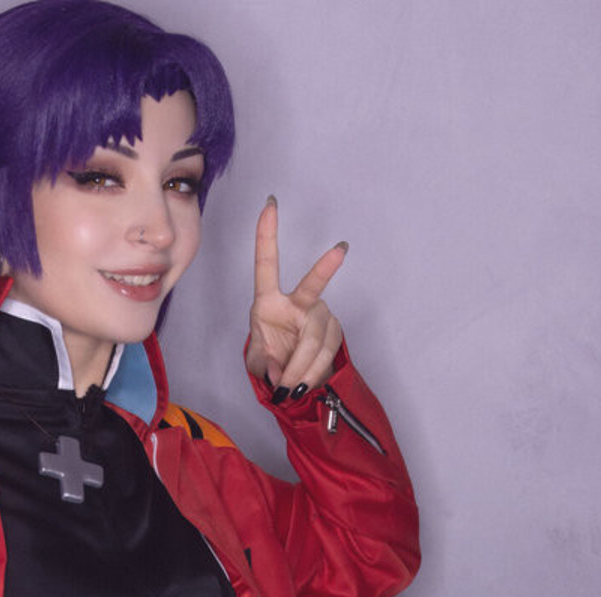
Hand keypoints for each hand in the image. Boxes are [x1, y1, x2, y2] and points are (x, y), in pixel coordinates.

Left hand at [245, 197, 345, 393]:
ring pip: (316, 336)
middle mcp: (296, 301)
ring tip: (289, 388)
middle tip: (341, 250)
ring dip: (301, 366)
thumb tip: (279, 373)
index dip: (267, 235)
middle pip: (312, 289)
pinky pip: (325, 352)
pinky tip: (302, 383)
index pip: (267, 265)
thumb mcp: (259, 363)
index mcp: (269, 301)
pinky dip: (312, 372)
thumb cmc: (271, 360)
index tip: (270, 204)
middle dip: (325, 269)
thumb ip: (265, 366)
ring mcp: (318, 313)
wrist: (293, 378)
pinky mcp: (333, 330)